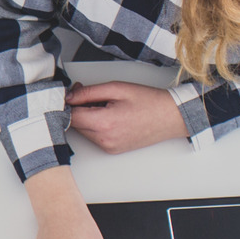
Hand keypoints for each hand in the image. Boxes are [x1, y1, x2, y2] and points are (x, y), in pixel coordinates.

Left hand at [64, 80, 187, 154]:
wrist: (171, 117)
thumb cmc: (149, 101)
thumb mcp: (117, 88)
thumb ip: (89, 92)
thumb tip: (70, 96)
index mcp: (104, 123)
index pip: (71, 115)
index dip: (68, 101)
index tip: (73, 92)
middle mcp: (104, 139)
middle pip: (75, 124)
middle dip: (78, 108)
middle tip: (89, 94)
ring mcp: (108, 147)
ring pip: (84, 131)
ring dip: (87, 117)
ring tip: (105, 105)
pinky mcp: (112, 150)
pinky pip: (94, 137)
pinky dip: (96, 126)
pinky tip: (109, 116)